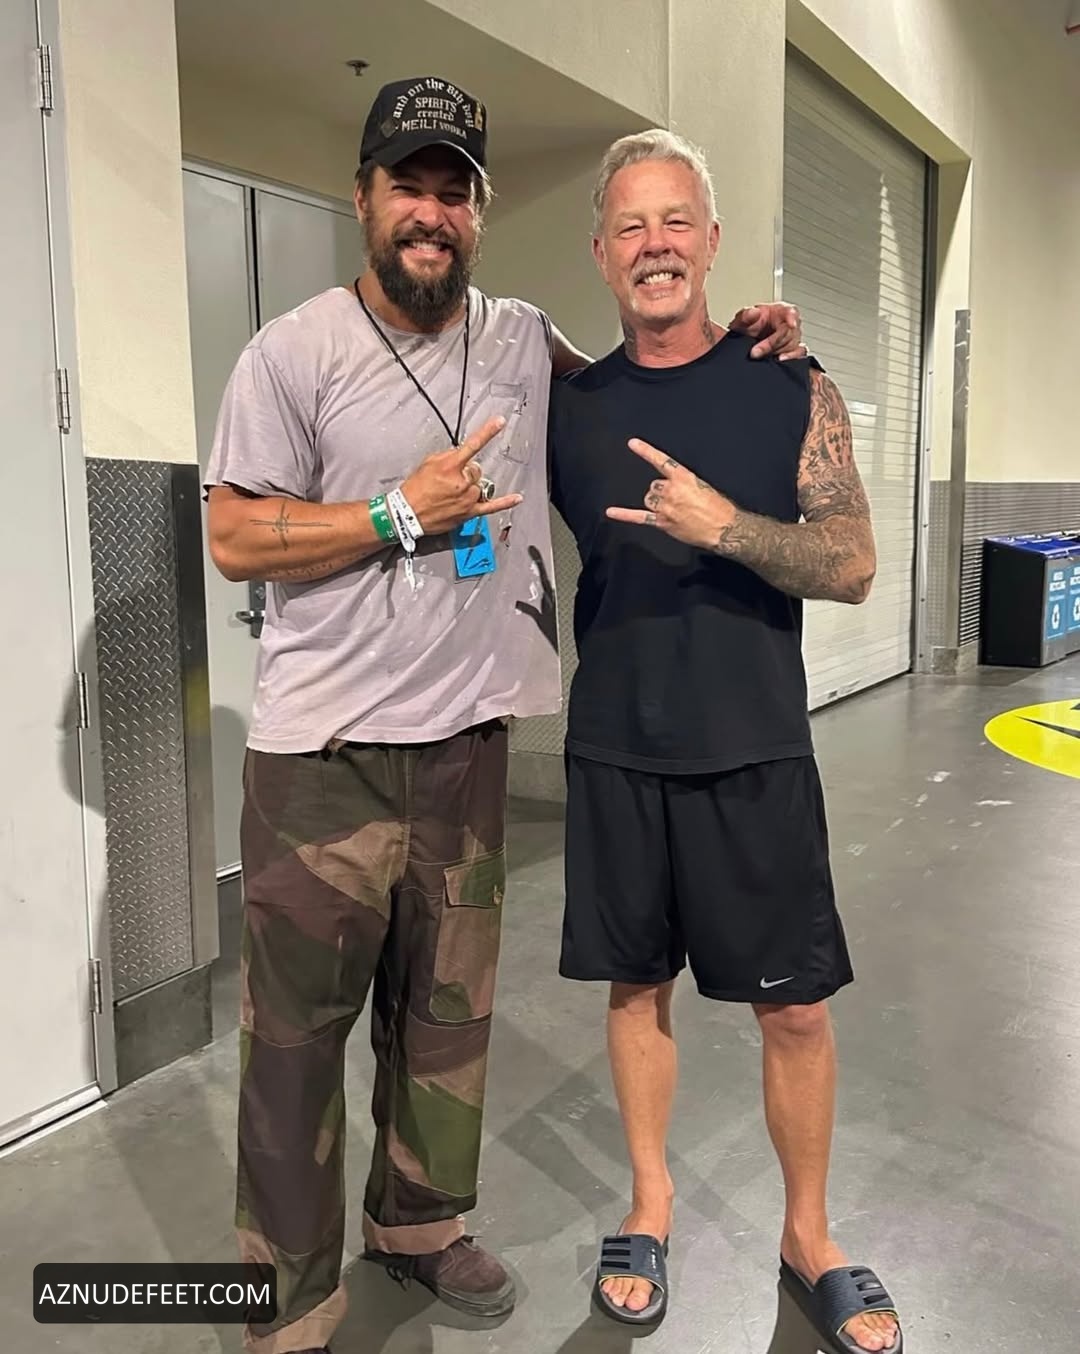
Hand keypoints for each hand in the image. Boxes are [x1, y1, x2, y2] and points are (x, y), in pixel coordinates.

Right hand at [399, 417, 522, 534]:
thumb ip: (447, 456)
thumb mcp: (427, 463)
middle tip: (450, 480)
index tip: (499, 421)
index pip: (473, 444)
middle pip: (477, 469)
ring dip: (471, 486)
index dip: (488, 432)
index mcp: (450, 466)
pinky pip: (491, 507)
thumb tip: (461, 454)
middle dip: (467, 472)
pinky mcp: (469, 512)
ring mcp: (467, 498)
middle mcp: (462, 482)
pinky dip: (505, 502)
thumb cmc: (415, 489)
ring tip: (453, 493)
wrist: (407, 514)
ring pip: (480, 485)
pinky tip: (516, 498)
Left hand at [606, 439, 736, 550]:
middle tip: (678, 502)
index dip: (646, 451)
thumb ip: (685, 484)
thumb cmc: (719, 507)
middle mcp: (671, 490)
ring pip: (648, 499)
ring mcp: (665, 507)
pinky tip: (610, 512)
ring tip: (673, 510)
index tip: (632, 443)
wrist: (724, 528)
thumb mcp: (704, 486)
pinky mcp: (663, 522)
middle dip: (662, 493)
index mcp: (683, 477)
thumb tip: (674, 489)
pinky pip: (639, 517)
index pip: (661, 460)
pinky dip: (624, 514)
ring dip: (656, 503)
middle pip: (653, 486)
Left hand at [728, 302, 806, 360]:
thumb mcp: (742, 320)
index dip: (792, 318)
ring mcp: (792, 338)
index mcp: (779, 312)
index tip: (791, 324)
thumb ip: (746, 315)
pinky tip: (779, 359)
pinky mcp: (792, 351)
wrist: (746, 342)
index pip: (791, 311)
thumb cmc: (749, 328)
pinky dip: (790, 357)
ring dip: (776, 351)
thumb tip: (754, 312)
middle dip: (771, 343)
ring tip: (761, 355)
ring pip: (792, 345)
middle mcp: (788, 324)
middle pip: (789, 333)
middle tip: (755, 351)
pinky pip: (798, 354)